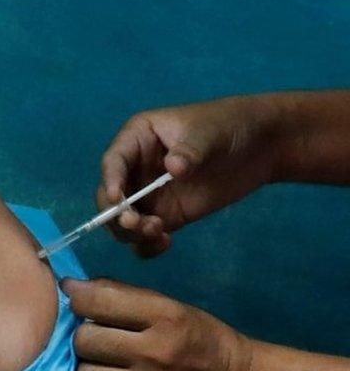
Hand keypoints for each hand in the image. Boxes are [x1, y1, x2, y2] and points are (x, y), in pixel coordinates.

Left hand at [63, 278, 252, 370]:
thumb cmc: (194, 334)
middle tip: (99, 339)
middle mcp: (154, 352)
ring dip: (88, 370)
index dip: (78, 299)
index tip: (81, 302)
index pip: (97, 302)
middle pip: (85, 341)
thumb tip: (70, 286)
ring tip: (103, 366)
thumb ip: (118, 292)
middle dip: (85, 336)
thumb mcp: (165, 303)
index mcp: (162, 316)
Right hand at [98, 95, 282, 256]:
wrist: (260, 146)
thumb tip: (173, 169)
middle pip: (110, 195)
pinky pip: (145, 235)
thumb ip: (190, 150)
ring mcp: (149, 195)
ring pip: (122, 220)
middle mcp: (135, 169)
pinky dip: (147, 245)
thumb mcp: (208, 132)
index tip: (119, 199)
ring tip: (160, 234)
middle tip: (138, 224)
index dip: (111, 179)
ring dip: (131, 232)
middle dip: (118, 213)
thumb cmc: (227, 125)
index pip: (114, 161)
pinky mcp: (166, 215)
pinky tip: (166, 244)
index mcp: (137, 139)